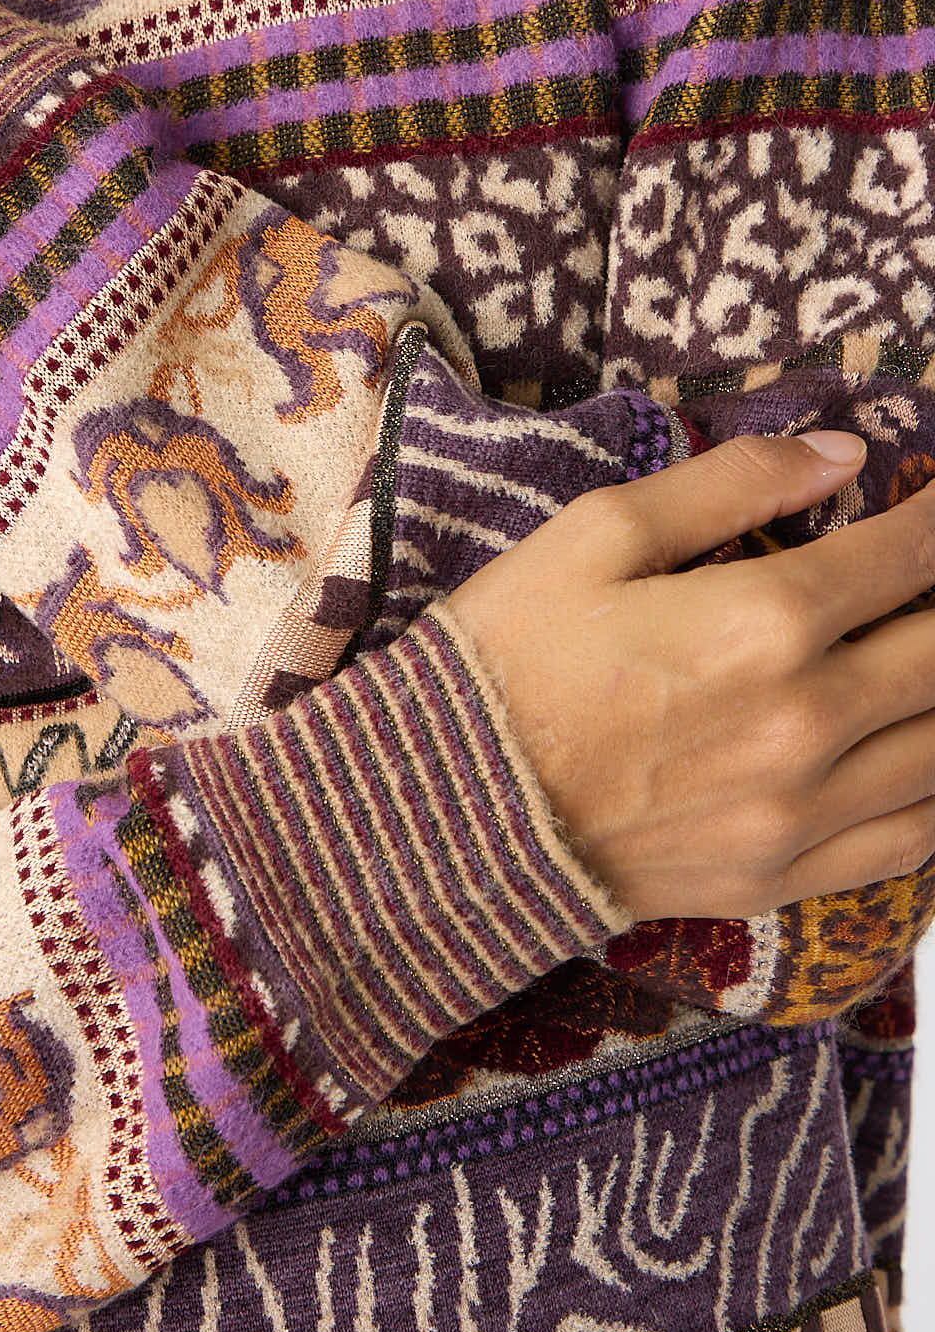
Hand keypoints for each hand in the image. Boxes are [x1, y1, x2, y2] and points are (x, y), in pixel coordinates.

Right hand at [437, 430, 934, 920]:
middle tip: (934, 579)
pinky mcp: (782, 875)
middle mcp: (804, 720)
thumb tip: (843, 456)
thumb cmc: (511, 657)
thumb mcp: (597, 534)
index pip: (909, 556)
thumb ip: (729, 483)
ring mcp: (801, 810)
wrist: (445, 808)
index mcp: (763, 622)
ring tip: (924, 651)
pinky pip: (913, 839)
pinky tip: (921, 750)